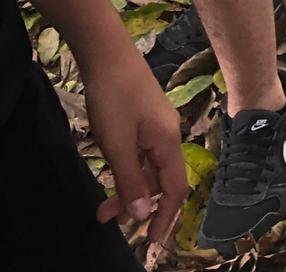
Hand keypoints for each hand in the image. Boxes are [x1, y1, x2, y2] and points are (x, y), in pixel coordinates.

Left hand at [85, 46, 186, 241]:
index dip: (165, 216)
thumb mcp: (118, 144)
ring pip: (148, 165)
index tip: (150, 240)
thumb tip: (142, 214)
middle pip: (160, 178)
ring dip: (129, 187)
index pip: (175, 188)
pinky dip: (128, 168)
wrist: (108, 53)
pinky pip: (141, 151)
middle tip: (113, 223)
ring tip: (103, 205)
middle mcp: (168, 133)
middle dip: (139, 204)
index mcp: (167, 141)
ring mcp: (157, 123)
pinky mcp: (145, 115)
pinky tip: (110, 168)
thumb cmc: (114, 97)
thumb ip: (131, 180)